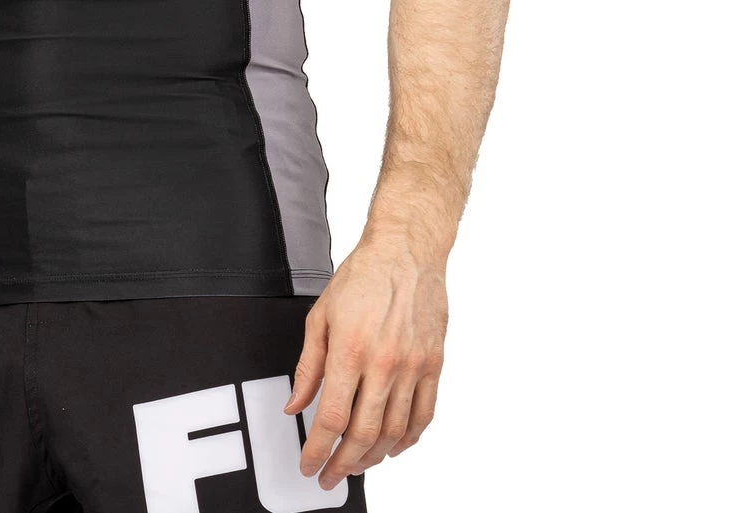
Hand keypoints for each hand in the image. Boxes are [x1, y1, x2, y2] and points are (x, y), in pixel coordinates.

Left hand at [284, 237, 447, 488]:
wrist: (405, 252)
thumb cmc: (362, 278)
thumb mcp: (319, 316)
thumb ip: (308, 366)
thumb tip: (295, 404)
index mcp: (350, 350)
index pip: (331, 417)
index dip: (317, 450)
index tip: (309, 464)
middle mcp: (384, 363)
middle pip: (363, 433)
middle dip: (342, 464)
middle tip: (330, 476)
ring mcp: (412, 366)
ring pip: (394, 432)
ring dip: (373, 457)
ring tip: (356, 464)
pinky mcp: (433, 364)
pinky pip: (424, 415)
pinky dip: (408, 440)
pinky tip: (393, 448)